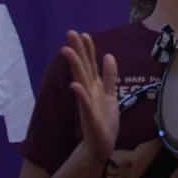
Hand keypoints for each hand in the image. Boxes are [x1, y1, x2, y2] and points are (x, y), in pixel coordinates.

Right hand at [59, 31, 119, 163]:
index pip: (90, 64)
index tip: (84, 33)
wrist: (100, 145)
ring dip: (74, 66)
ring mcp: (88, 104)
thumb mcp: (111, 95)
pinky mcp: (89, 117)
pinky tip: (75, 85)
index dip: (88, 49)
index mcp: (94, 87)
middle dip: (78, 50)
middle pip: (83, 67)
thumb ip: (109, 76)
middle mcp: (89, 92)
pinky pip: (84, 104)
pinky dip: (80, 95)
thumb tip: (109, 55)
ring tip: (67, 51)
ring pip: (81, 81)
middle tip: (70, 33)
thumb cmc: (104, 121)